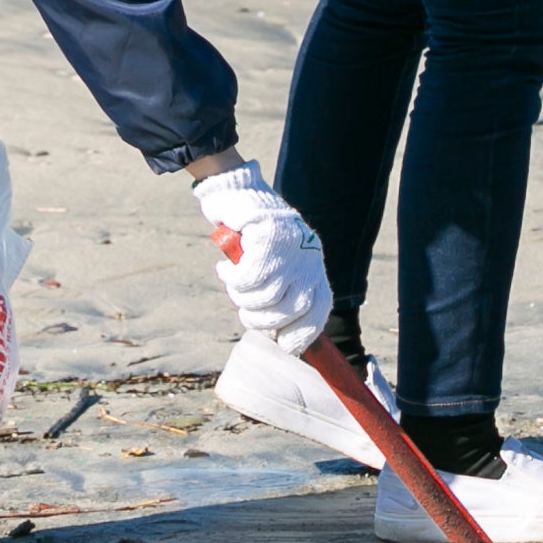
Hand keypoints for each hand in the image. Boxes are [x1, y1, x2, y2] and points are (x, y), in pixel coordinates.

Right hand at [194, 161, 334, 354]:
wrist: (244, 195)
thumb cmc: (261, 239)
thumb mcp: (283, 264)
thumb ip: (285, 293)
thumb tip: (280, 338)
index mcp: (314, 270)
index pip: (317, 313)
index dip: (301, 335)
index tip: (283, 347)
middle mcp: (307, 261)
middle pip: (288, 312)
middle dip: (261, 321)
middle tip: (245, 310)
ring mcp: (289, 250)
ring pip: (265, 298)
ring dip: (242, 299)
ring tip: (234, 285)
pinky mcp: (268, 239)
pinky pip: (247, 278)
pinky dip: (232, 279)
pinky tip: (225, 269)